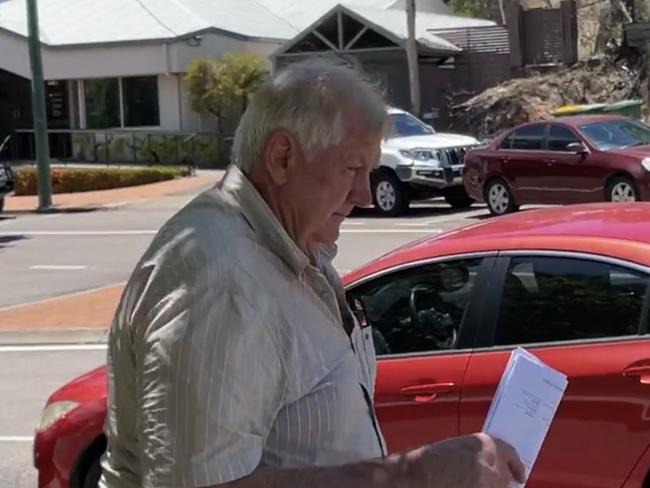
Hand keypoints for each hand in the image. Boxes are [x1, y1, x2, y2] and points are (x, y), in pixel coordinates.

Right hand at [405, 433, 525, 487]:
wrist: (421, 474)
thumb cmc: (432, 460)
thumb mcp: (459, 448)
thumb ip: (478, 455)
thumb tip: (489, 467)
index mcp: (485, 443)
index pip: (510, 454)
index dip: (516, 466)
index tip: (519, 475)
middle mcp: (492, 461)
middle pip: (504, 476)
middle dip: (498, 481)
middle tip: (487, 483)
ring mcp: (489, 482)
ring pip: (497, 487)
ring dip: (489, 486)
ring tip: (468, 483)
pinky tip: (466, 485)